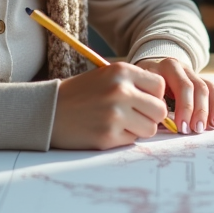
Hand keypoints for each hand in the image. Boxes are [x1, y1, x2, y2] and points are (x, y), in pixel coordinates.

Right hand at [51, 62, 167, 149]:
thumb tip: (164, 103)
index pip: (160, 85)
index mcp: (122, 71)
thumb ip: (134, 84)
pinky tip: (107, 130)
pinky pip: (132, 140)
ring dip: (139, 129)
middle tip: (134, 116)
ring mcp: (115, 114)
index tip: (142, 100)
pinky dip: (123, 138)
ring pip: (150, 129)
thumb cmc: (81, 93)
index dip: (154, 96)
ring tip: (120, 123)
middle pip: (160, 110)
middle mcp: (121, 90)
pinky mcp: (108, 135)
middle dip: (151, 116)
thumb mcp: (107, 76)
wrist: (49, 110)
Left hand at [134, 57, 213, 134]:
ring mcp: (192, 73)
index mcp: (167, 68)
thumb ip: (151, 100)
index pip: (183, 86)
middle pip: (197, 87)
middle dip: (198, 111)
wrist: (148, 68)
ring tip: (212, 126)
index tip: (181, 127)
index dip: (185, 107)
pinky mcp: (200, 80)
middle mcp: (182, 68)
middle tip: (196, 130)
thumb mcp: (142, 88)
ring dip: (211, 109)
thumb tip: (162, 117)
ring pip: (208, 88)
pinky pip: (213, 90)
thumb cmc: (143, 85)